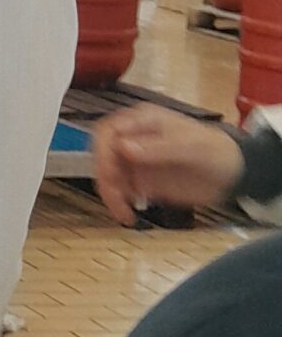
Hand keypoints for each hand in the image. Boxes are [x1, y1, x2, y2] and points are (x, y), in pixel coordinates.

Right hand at [91, 107, 242, 226]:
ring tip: (123, 213)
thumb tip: (123, 148)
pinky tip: (128, 215)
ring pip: (108, 175)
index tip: (110, 174)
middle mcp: (134, 139)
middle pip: (103, 154)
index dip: (103, 152)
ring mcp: (136, 161)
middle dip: (104, 176)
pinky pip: (121, 191)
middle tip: (115, 197)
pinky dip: (119, 203)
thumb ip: (157, 147)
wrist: (234, 175)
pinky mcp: (142, 181)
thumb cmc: (215, 152)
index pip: (108, 131)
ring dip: (110, 194)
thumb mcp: (189, 147)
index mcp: (143, 121)